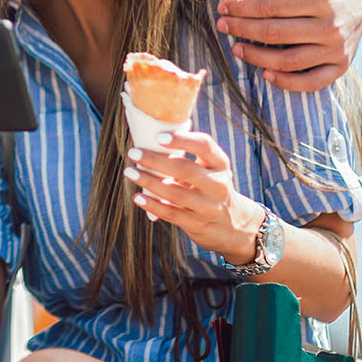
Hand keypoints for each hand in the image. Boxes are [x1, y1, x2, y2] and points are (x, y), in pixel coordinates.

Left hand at [123, 131, 263, 264]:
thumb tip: (149, 137)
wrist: (232, 225)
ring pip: (175, 193)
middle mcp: (218, 184)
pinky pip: (171, 213)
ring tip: (130, 172)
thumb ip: (189, 154)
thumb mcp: (209, 168)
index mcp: (220, 164)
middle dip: (155, 160)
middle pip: (185, 169)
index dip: (182, 139)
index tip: (159, 136)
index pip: (204, 146)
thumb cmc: (209, 186)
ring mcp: (208, 207)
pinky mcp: (197, 224)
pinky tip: (138, 197)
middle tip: (133, 152)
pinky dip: (152, 205)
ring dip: (148, 182)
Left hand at [215, 0, 361, 91]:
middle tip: (222, 26)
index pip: (271, 6)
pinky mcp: (341, 65)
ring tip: (235, 48)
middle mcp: (332, 26)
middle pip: (276, 34)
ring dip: (257, 57)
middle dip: (242, 30)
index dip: (242, 8)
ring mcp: (337, 48)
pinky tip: (266, 74)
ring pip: (289, 61)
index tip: (223, 7)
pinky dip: (288, 83)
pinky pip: (312, 82)